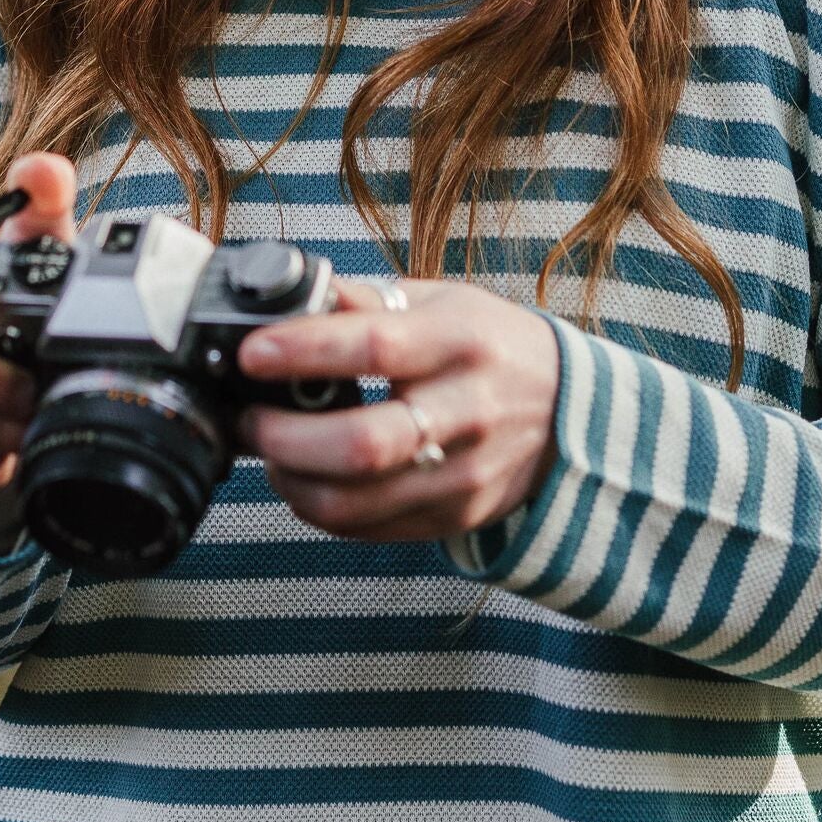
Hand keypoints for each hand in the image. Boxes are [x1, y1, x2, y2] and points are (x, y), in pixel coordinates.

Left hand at [234, 277, 560, 543]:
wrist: (569, 408)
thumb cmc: (490, 345)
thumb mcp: (443, 301)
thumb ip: (368, 300)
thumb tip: (292, 293)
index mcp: (461, 341)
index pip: (376, 347)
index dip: (304, 352)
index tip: (252, 353)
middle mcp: (468, 410)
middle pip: (363, 445)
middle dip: (285, 436)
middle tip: (252, 417)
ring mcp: (466, 473)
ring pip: (357, 501)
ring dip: (293, 480)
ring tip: (271, 453)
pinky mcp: (457, 515)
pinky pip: (369, 528)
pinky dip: (320, 509)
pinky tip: (305, 480)